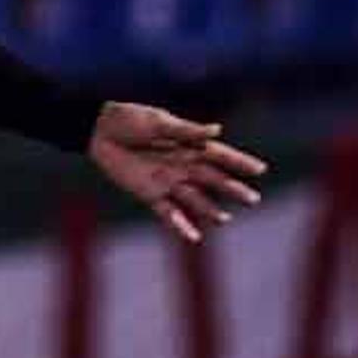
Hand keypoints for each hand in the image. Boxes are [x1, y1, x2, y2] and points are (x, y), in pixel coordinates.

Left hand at [87, 102, 268, 241]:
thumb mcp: (157, 122)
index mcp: (187, 145)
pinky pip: (168, 213)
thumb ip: (186, 130)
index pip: (219, 155)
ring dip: (210, 210)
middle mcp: (182, 165)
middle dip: (233, 189)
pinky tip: (195, 237)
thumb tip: (217, 131)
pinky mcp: (149, 194)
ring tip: (225, 219)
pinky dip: (181, 225)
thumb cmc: (128, 119)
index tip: (260, 169)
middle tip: (253, 199)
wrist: (97, 130)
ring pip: (194, 199)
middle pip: (212, 179)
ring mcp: (167, 181)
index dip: (239, 162)